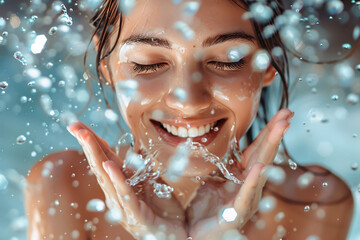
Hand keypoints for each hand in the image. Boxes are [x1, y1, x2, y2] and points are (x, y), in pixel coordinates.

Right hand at [67, 122, 187, 238]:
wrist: (177, 233)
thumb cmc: (162, 210)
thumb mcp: (151, 183)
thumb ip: (140, 168)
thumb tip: (135, 148)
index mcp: (121, 184)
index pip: (104, 158)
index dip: (93, 142)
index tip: (78, 125)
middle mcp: (117, 194)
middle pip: (100, 165)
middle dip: (88, 144)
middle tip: (74, 126)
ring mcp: (123, 206)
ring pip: (107, 178)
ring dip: (96, 156)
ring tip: (86, 137)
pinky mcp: (136, 215)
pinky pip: (125, 195)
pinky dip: (117, 180)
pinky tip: (110, 166)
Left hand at [188, 108, 292, 239]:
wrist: (194, 232)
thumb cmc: (205, 207)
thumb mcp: (210, 177)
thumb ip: (218, 161)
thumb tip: (215, 138)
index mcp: (242, 175)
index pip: (257, 149)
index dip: (268, 131)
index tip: (281, 114)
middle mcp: (248, 185)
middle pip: (263, 154)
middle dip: (275, 133)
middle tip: (287, 114)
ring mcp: (246, 199)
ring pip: (260, 170)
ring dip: (269, 148)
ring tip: (280, 129)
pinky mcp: (237, 213)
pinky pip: (246, 195)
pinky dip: (252, 181)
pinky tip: (259, 168)